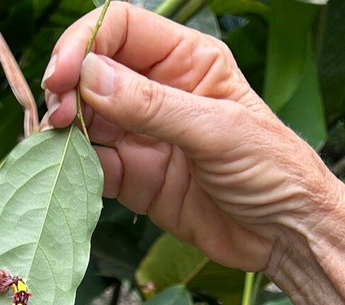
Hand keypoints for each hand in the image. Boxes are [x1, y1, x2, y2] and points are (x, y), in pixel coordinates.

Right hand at [42, 2, 335, 271]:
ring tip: (59, 145)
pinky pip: (94, 166)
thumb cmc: (273, 170)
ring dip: (65, 130)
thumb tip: (89, 77)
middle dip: (68, 88)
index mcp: (186, 60)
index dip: (83, 43)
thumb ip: (152, 105)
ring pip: (86, 119)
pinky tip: (73, 174)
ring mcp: (144, 136)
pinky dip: (77, 169)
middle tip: (58, 117)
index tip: (62, 75)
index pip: (118, 29)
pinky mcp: (136, 179)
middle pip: (93, 72)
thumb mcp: (217, 130)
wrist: (287, 236)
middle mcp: (159, 92)